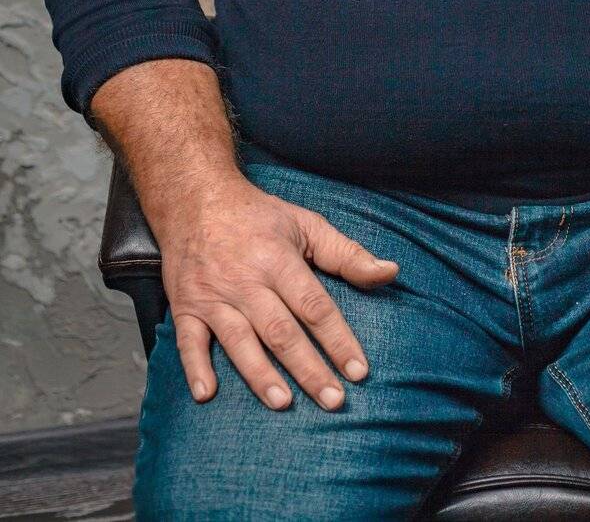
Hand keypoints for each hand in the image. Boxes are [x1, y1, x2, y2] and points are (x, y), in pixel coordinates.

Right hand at [156, 171, 399, 411]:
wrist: (196, 199)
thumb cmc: (259, 216)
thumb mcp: (307, 225)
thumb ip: (348, 254)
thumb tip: (391, 272)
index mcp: (278, 259)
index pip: (315, 306)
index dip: (338, 340)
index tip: (359, 371)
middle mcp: (246, 280)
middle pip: (281, 331)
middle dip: (309, 368)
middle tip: (334, 401)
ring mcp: (213, 295)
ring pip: (239, 341)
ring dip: (260, 374)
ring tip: (284, 404)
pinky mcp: (186, 306)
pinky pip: (188, 341)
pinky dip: (195, 367)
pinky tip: (207, 394)